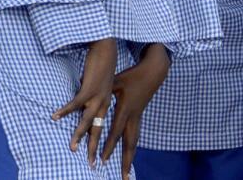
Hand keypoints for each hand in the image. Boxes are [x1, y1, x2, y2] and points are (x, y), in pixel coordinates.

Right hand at [52, 38, 116, 166]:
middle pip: (98, 130)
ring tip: (72, 148)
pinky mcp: (90, 88)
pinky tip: (55, 117)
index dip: (97, 142)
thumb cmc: (100, 65)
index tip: (98, 158)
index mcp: (106, 103)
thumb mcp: (98, 84)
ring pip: (87, 121)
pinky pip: (75, 104)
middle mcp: (104, 103)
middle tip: (91, 164)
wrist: (106, 48)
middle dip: (92, 148)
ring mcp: (98, 96)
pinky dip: (65, 111)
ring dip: (78, 135)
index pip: (101, 127)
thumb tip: (81, 102)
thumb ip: (91, 95)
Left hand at [100, 43, 170, 178]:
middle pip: (129, 143)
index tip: (102, 160)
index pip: (116, 132)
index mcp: (125, 109)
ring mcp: (138, 118)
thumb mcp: (116, 81)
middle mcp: (133, 117)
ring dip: (130, 158)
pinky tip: (128, 157)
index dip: (109, 146)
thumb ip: (104, 91)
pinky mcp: (139, 117)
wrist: (153, 72)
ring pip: (134, 142)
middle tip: (124, 177)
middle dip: (126, 161)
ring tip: (127, 173)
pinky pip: (135, 136)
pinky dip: (131, 148)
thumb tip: (89, 95)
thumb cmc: (132, 75)